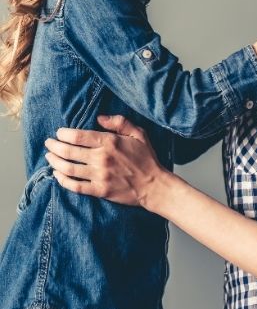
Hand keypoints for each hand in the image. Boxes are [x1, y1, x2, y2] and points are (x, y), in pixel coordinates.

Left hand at [44, 115, 166, 206]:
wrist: (154, 185)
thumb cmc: (146, 158)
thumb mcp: (138, 133)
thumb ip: (119, 122)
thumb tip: (99, 117)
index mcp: (110, 142)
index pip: (78, 136)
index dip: (64, 134)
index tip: (59, 132)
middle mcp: (102, 158)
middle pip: (69, 151)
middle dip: (54, 146)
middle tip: (49, 143)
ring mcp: (99, 176)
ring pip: (68, 168)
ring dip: (55, 162)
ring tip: (49, 157)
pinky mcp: (99, 191)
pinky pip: (75, 186)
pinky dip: (62, 180)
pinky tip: (57, 175)